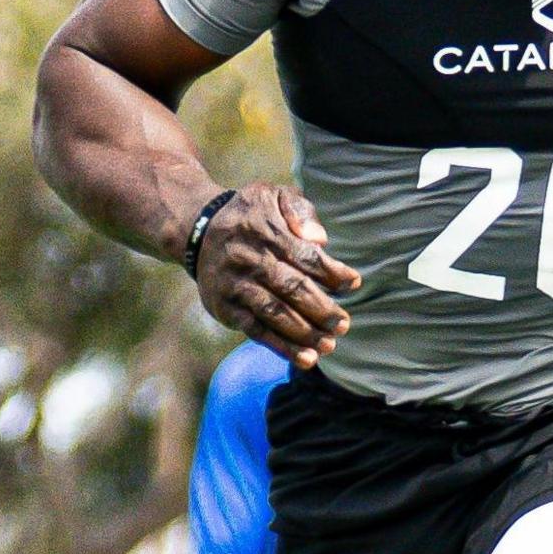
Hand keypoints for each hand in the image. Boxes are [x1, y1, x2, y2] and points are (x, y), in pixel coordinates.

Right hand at [193, 182, 360, 367]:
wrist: (198, 229)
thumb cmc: (252, 214)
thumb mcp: (273, 195)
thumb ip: (300, 210)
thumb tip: (320, 240)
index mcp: (266, 230)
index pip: (304, 255)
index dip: (331, 272)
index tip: (354, 283)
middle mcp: (249, 259)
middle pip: (291, 287)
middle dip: (321, 308)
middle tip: (343, 324)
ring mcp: (235, 285)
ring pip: (274, 313)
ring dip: (304, 333)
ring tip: (329, 345)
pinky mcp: (225, 307)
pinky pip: (255, 330)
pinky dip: (281, 346)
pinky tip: (305, 358)